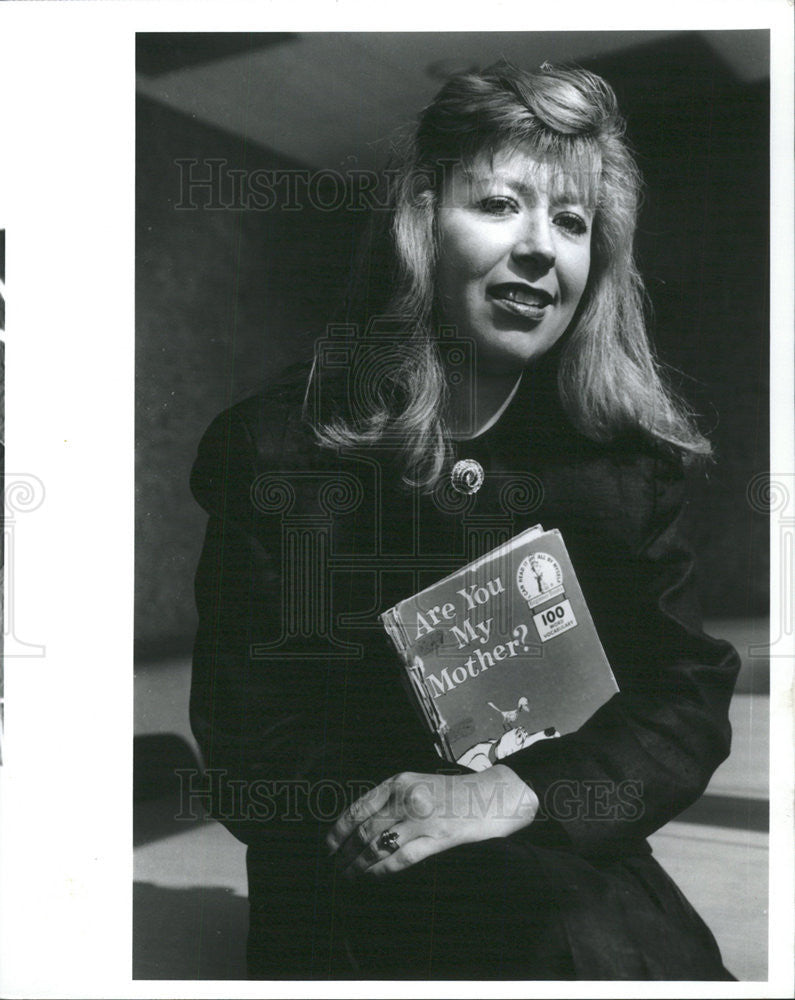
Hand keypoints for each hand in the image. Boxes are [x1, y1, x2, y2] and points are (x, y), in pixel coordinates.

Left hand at [326, 765, 538, 878]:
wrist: (493, 796)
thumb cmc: (453, 794)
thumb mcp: (417, 785)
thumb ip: (391, 800)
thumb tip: (358, 826)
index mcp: (399, 782)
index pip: (359, 808)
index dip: (339, 830)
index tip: (328, 845)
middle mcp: (407, 798)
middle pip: (364, 830)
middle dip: (344, 852)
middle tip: (333, 867)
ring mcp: (423, 819)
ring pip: (378, 846)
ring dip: (357, 865)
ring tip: (346, 877)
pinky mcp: (438, 839)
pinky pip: (400, 858)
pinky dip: (379, 871)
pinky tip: (369, 878)